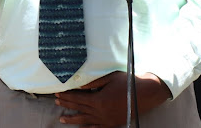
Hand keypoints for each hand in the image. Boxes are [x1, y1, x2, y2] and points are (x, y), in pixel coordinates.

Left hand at [54, 72, 170, 126]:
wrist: (145, 94)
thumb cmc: (126, 82)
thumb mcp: (108, 78)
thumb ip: (93, 83)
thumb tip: (78, 86)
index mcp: (99, 100)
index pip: (78, 98)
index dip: (66, 96)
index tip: (57, 94)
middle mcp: (101, 112)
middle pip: (79, 109)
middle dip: (67, 105)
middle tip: (56, 102)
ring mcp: (106, 120)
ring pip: (86, 120)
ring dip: (73, 119)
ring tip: (62, 119)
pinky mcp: (112, 123)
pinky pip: (97, 127)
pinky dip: (88, 127)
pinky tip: (82, 127)